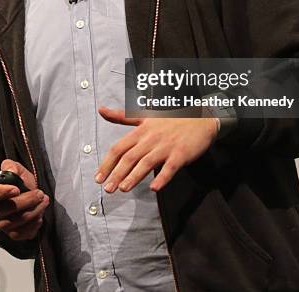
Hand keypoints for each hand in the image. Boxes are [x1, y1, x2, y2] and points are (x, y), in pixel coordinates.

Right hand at [0, 159, 48, 240]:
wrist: (27, 194)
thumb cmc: (20, 182)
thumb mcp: (17, 169)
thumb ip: (12, 167)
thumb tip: (11, 171)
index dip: (2, 192)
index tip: (17, 189)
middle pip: (4, 211)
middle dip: (25, 202)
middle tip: (40, 194)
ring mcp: (2, 224)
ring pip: (15, 223)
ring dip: (33, 212)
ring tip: (44, 201)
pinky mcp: (12, 233)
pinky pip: (20, 235)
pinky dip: (32, 227)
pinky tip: (40, 217)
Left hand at [95, 107, 218, 192]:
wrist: (200, 116)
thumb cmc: (171, 117)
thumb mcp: (144, 114)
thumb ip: (122, 116)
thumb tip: (101, 110)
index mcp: (141, 130)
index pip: (119, 147)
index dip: (107, 162)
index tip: (98, 177)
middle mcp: (151, 138)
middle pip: (130, 157)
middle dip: (116, 173)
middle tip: (107, 188)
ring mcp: (166, 146)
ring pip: (146, 162)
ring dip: (134, 176)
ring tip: (123, 188)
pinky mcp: (181, 153)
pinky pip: (170, 167)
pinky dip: (162, 178)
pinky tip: (154, 188)